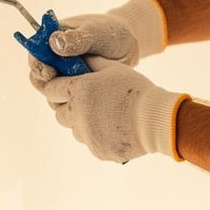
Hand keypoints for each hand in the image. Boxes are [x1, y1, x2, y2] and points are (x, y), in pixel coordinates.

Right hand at [27, 0, 166, 90]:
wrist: (128, 44)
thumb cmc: (109, 32)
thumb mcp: (95, 32)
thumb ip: (77, 38)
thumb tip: (54, 42)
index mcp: (52, 40)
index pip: (35, 55)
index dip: (38, 66)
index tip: (49, 72)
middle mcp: (54, 60)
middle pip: (40, 78)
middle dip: (48, 86)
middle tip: (62, 89)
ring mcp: (65, 76)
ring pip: (53, 93)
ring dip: (62, 97)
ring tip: (80, 96)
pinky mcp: (76, 89)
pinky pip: (68, 101)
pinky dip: (74, 104)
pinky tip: (87, 103)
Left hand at [39, 56, 187, 163]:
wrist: (157, 119)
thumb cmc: (136, 89)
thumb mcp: (113, 68)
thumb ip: (91, 63)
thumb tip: (75, 59)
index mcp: (80, 91)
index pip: (51, 89)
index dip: (54, 86)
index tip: (60, 86)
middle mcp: (78, 114)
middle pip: (59, 112)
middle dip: (66, 106)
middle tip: (82, 101)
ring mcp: (87, 135)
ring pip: (74, 129)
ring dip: (81, 121)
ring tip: (103, 114)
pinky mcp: (97, 150)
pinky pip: (90, 142)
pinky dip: (97, 135)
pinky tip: (113, 126)